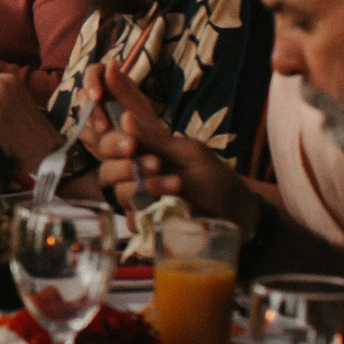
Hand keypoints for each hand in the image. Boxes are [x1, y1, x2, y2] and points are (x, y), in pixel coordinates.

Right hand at [85, 64, 257, 230]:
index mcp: (144, 154)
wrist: (236, 213)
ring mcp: (140, 202)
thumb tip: (125, 117)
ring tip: (178, 185)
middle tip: (156, 164)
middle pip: (107, 171)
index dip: (113, 144)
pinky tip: (169, 210)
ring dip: (147, 187)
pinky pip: (132, 221)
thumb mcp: (189, 154)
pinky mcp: (147, 225)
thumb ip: (156, 141)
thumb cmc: (215, 178)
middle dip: (127, 167)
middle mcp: (136, 177)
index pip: (110, 145)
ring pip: (120, 195)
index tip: (131, 145)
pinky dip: (149, 214)